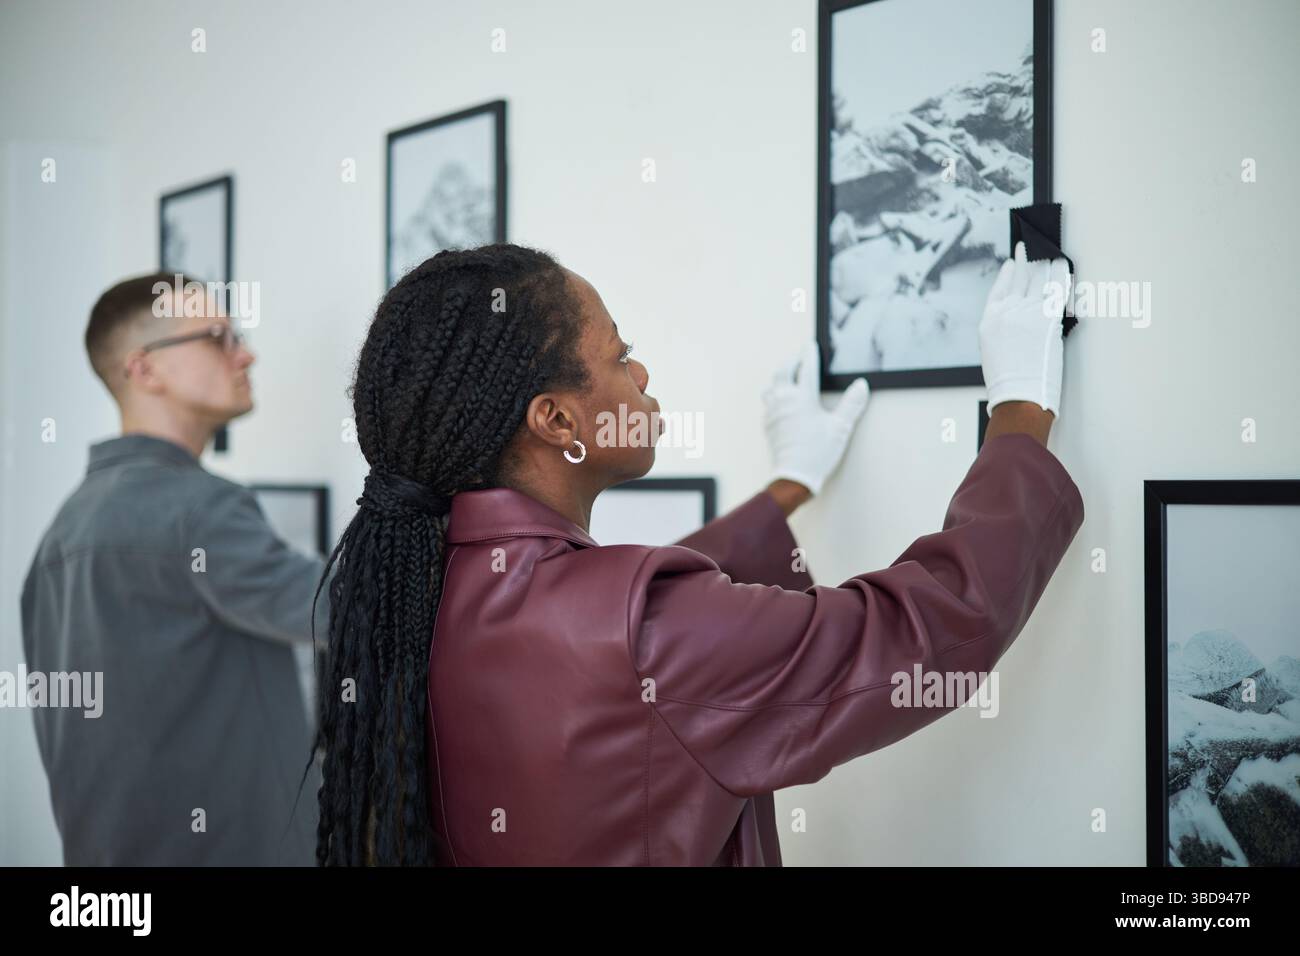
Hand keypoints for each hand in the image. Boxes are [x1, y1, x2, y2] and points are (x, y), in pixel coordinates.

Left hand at [762, 340, 868, 495]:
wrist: (794, 476)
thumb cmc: (818, 452)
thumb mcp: (841, 428)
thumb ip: (852, 404)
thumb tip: (861, 385)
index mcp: (803, 399)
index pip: (807, 369)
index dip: (810, 355)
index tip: (810, 345)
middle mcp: (785, 402)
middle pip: (782, 372)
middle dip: (790, 362)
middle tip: (798, 358)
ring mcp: (774, 413)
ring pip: (771, 387)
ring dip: (779, 379)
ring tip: (788, 378)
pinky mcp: (768, 425)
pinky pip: (768, 404)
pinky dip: (775, 397)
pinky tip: (782, 402)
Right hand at [979, 241, 1071, 415]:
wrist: (1018, 396)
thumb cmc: (1007, 383)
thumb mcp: (994, 352)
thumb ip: (1004, 331)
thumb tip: (1019, 324)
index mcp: (990, 319)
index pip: (999, 288)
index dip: (1008, 273)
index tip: (1013, 261)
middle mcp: (1006, 311)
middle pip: (1019, 279)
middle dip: (1027, 262)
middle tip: (1031, 248)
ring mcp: (1027, 312)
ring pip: (1038, 280)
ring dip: (1045, 264)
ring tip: (1051, 253)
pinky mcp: (1047, 318)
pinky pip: (1056, 290)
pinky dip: (1061, 276)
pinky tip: (1063, 266)